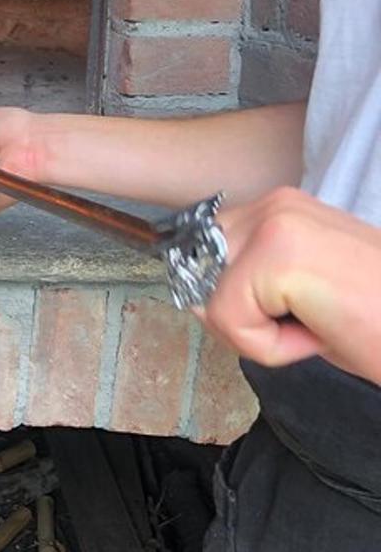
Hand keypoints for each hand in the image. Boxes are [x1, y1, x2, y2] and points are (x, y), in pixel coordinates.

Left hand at [197, 186, 380, 384]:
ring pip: (210, 301)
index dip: (234, 304)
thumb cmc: (376, 322)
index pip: (203, 258)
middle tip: (303, 326)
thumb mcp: (300, 293)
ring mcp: (275, 223)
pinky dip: (270, 348)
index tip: (292, 315)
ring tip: (316, 326)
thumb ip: (246, 282)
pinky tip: (319, 334)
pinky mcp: (277, 256)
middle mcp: (274, 203)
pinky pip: (229, 320)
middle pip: (197, 276)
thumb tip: (189, 296)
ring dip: (257, 334)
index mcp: (279, 208)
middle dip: (238, 318)